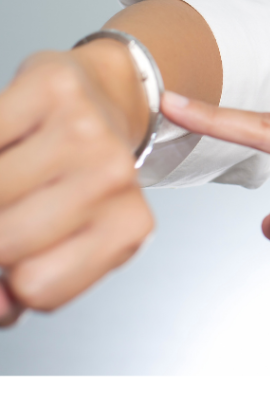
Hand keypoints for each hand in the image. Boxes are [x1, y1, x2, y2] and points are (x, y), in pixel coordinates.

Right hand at [0, 44, 154, 323]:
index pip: (35, 288)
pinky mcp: (52, 87)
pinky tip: (7, 141)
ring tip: (12, 173)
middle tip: (15, 206)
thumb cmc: (79, 170)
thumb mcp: (66, 236)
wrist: (110, 92)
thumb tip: (0, 309)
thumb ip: (24, 284)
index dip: (11, 276)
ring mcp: (86, 129)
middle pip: (6, 242)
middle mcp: (116, 174)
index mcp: (129, 222)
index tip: (23, 249)